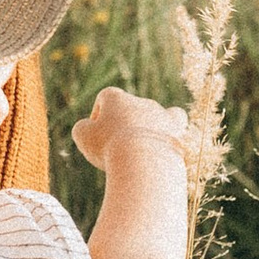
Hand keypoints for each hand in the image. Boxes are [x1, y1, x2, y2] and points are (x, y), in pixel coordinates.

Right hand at [73, 87, 188, 171]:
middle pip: (129, 109)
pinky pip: (176, 119)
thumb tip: (87, 127)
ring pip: (151, 115)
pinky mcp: (176, 127)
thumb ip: (82, 128)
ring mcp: (159, 112)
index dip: (99, 116)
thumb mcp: (83, 137)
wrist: (145, 161)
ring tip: (140, 151)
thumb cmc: (109, 147)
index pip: (105, 98)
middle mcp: (139, 100)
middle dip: (123, 126)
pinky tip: (164, 140)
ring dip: (144, 129)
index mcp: (116, 97)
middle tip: (118, 150)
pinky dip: (170, 128)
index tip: (97, 136)